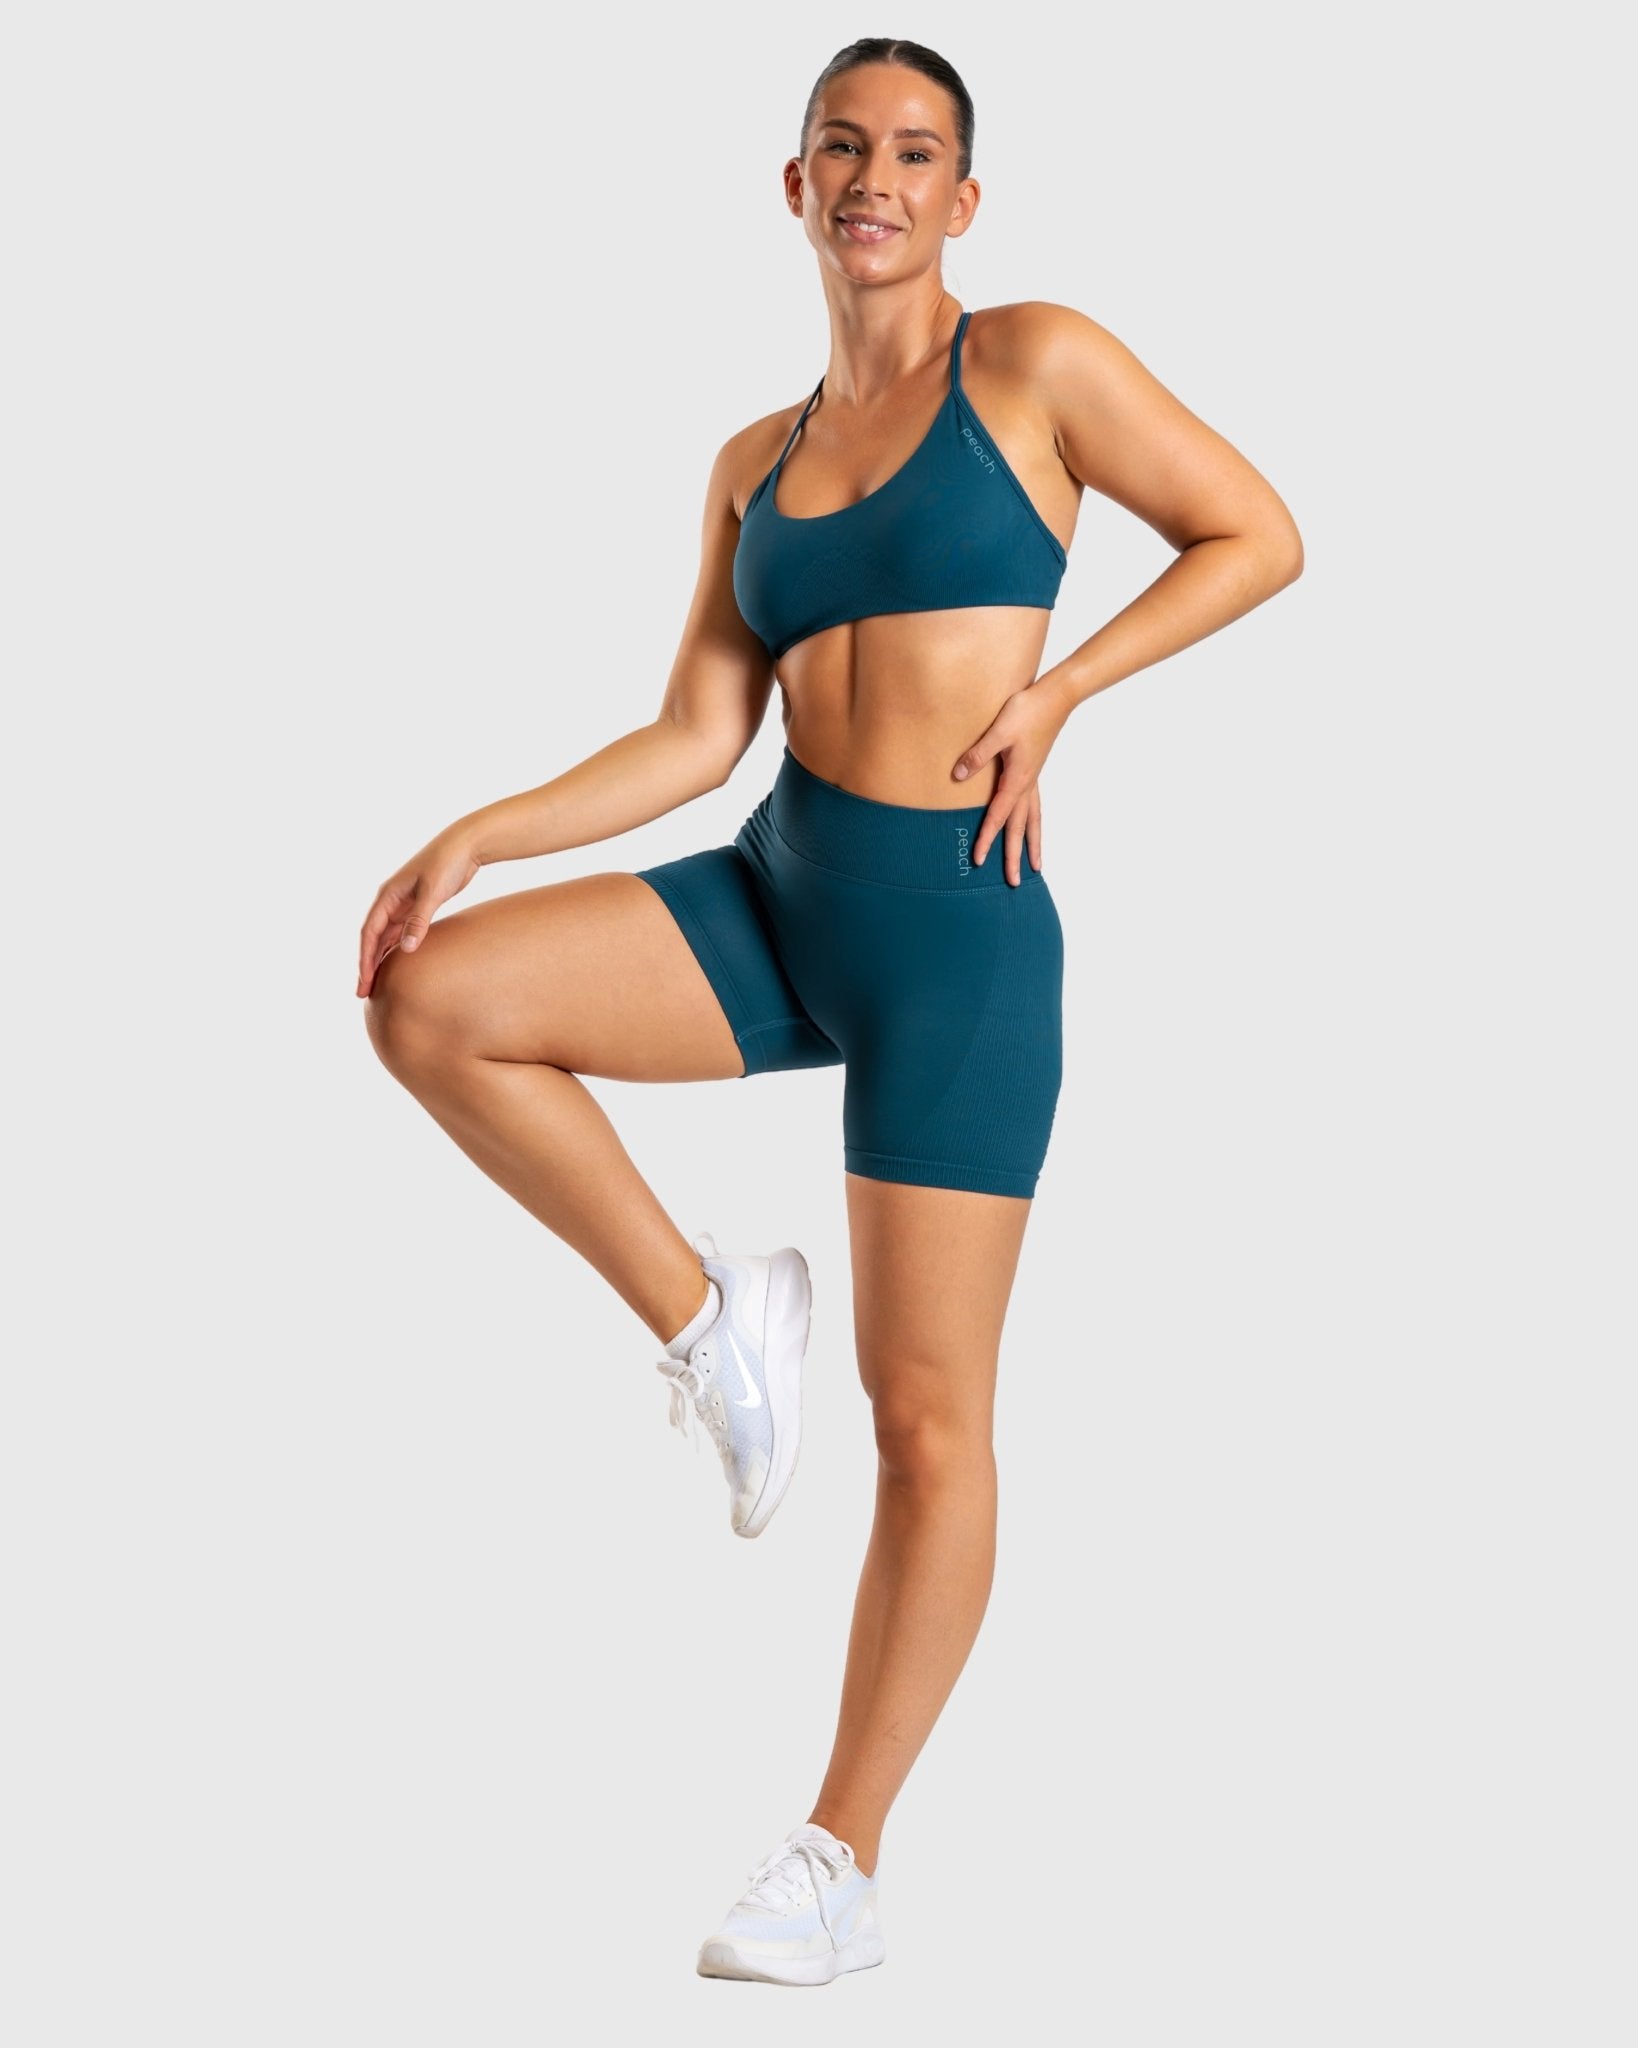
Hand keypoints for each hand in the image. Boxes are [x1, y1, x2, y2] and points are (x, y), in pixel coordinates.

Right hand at [356, 828, 481, 996]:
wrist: (465, 846)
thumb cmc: (446, 865)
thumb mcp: (433, 893)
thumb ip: (419, 921)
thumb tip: (405, 950)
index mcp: (387, 895)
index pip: (369, 933)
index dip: (365, 959)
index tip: (364, 981)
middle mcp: (390, 900)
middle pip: (373, 938)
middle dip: (367, 965)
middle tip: (363, 992)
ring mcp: (403, 904)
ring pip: (386, 937)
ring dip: (380, 960)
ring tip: (377, 984)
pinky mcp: (417, 906)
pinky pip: (401, 932)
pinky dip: (396, 949)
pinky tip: (397, 967)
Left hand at [950, 674, 1072, 884]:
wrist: (1055, 697)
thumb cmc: (1027, 711)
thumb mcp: (998, 731)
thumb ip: (978, 755)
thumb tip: (958, 775)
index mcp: (1017, 780)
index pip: (999, 817)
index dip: (987, 839)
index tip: (978, 860)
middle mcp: (1027, 785)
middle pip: (1020, 828)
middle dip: (1016, 856)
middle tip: (1014, 883)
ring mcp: (1033, 779)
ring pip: (1033, 821)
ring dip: (1033, 844)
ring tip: (1036, 866)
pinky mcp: (1034, 771)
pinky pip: (1035, 807)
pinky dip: (1035, 824)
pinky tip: (1033, 828)